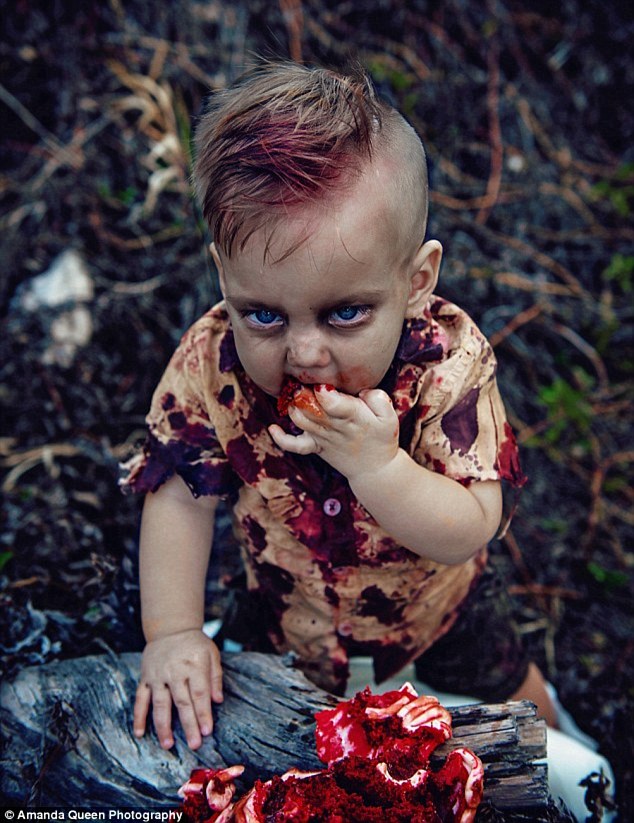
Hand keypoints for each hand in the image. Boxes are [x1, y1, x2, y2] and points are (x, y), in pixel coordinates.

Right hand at [133, 629, 222, 749]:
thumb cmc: (195, 644)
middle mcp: (175, 671)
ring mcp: (158, 676)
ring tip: (168, 744)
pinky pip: (140, 699)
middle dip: (189, 725)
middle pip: (182, 702)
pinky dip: (139, 716)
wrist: (170, 629)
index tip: (207, 731)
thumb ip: (216, 677)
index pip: (200, 693)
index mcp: (194, 665)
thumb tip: (217, 701)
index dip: (203, 713)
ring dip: (163, 726)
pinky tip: (140, 732)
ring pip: (160, 704)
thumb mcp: (212, 654)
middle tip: (194, 744)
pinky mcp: (145, 678)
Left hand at [268, 385, 399, 480]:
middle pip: (311, 408)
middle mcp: (334, 427)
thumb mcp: (390, 417)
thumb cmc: (382, 438)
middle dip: (302, 393)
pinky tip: (273, 428)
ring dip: (292, 407)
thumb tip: (361, 390)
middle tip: (302, 382)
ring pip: (300, 421)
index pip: (333, 404)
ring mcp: (322, 438)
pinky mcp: (315, 447)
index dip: (324, 393)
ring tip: (295, 395)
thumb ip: (378, 399)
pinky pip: (294, 446)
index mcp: (353, 417)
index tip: (323, 386)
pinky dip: (281, 439)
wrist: (375, 470)